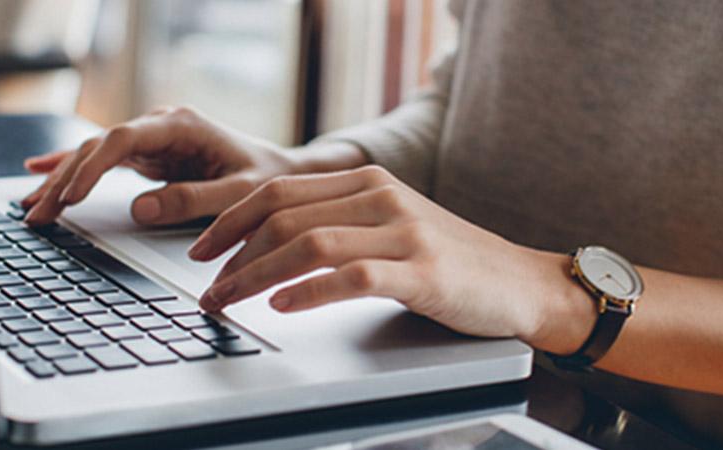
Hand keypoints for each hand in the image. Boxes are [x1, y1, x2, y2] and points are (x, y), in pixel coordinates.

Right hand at [20, 106, 363, 225]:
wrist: (283, 173)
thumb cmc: (267, 180)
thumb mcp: (239, 194)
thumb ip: (194, 200)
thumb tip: (140, 209)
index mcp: (181, 125)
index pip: (123, 139)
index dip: (92, 166)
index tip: (70, 195)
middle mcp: (160, 126)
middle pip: (98, 147)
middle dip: (64, 180)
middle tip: (38, 214)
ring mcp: (151, 140)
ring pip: (93, 155)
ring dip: (60, 181)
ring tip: (30, 209)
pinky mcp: (148, 156)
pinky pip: (101, 161)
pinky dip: (71, 169)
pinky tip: (38, 173)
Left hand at [189, 165, 595, 346]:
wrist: (520, 283)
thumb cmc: (450, 262)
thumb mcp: (391, 226)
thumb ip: (340, 222)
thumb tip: (268, 244)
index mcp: (368, 181)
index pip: (279, 190)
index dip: (230, 220)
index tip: (201, 250)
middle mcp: (382, 197)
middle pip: (284, 214)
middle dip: (232, 253)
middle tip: (206, 287)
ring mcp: (404, 232)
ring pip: (308, 243)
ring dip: (256, 276)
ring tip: (229, 300)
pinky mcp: (422, 272)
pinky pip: (351, 276)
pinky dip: (308, 291)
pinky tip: (282, 305)